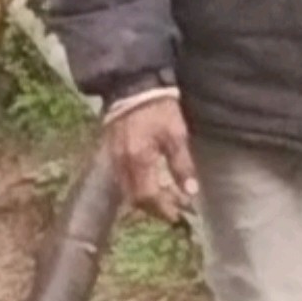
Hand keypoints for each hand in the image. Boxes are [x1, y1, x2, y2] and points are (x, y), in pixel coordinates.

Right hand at [105, 92, 197, 224]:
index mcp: (138, 159)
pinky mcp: (111, 150)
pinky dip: (136, 186)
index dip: (164, 209)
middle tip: (175, 208)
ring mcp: (113, 157)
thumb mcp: (176, 135)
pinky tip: (150, 180)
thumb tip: (190, 192)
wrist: (133, 84)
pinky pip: (122, 178)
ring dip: (146, 198)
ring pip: (127, 190)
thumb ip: (182, 165)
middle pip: (135, 198)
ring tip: (166, 196)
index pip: (148, 196)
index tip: (179, 216)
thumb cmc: (158, 109)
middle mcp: (122, 162)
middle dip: (155, 207)